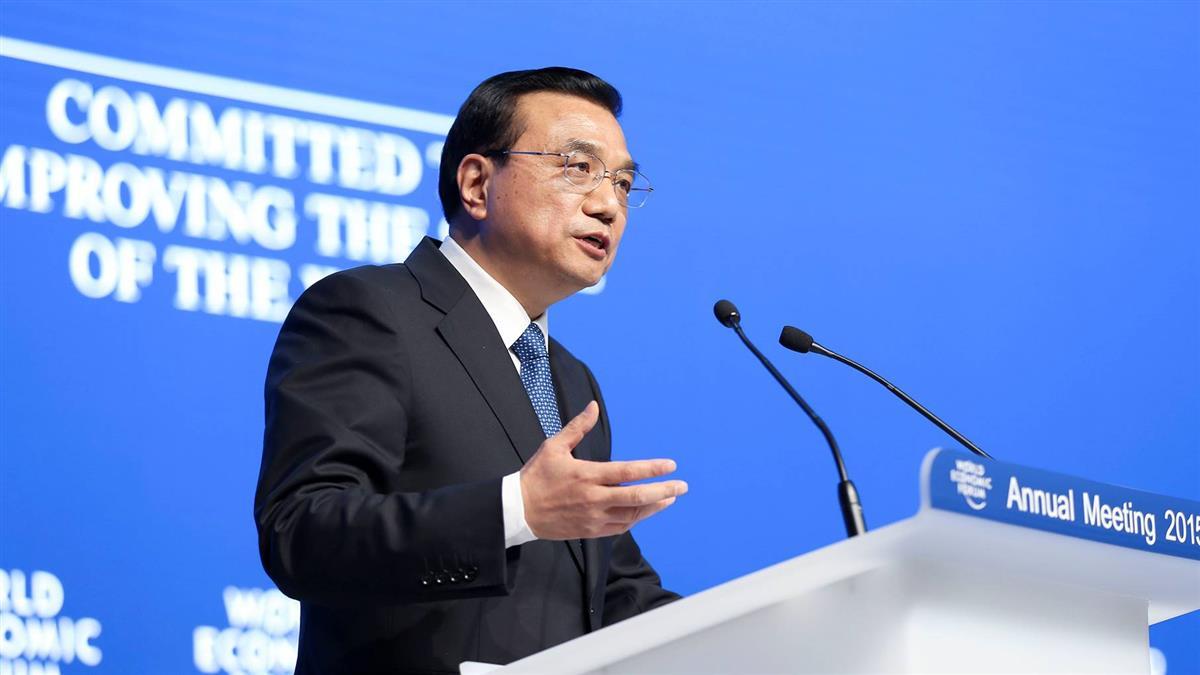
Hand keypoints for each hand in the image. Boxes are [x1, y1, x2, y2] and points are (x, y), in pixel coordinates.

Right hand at [519, 401, 686, 539]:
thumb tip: (594, 406)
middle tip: (682, 486)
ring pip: (632, 515)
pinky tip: (646, 511)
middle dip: (663, 491)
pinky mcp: (590, 531)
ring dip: (653, 507)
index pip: (627, 472)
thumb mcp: (553, 447)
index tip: (670, 465)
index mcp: (586, 475)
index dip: (651, 469)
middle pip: (636, 497)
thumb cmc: (536, 476)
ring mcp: (593, 517)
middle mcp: (593, 498)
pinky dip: (636, 519)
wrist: (518, 511)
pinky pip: (620, 527)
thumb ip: (577, 427)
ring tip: (669, 498)